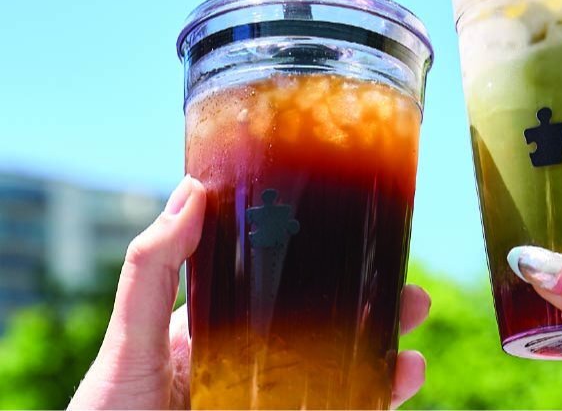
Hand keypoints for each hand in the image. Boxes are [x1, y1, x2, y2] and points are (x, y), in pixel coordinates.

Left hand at [69, 176, 430, 409]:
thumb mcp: (131, 337)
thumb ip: (155, 269)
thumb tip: (193, 188)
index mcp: (222, 328)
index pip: (284, 284)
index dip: (329, 263)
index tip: (366, 240)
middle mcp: (253, 364)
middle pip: (328, 330)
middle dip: (376, 313)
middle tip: (414, 297)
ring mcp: (272, 400)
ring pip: (342, 376)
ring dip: (385, 363)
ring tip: (415, 357)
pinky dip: (373, 401)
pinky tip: (394, 391)